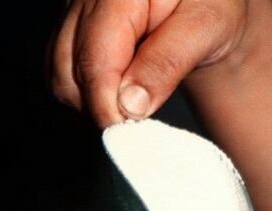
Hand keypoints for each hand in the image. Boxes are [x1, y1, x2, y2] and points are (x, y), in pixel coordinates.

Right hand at [49, 0, 247, 126]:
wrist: (204, 2)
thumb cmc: (211, 7)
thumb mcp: (206, 27)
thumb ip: (167, 62)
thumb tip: (129, 106)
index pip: (95, 57)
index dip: (106, 105)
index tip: (128, 136)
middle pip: (68, 69)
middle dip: (100, 109)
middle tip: (136, 128)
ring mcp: (73, 11)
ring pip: (60, 78)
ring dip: (90, 107)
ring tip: (130, 111)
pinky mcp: (70, 31)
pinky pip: (62, 76)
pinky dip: (85, 99)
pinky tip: (117, 100)